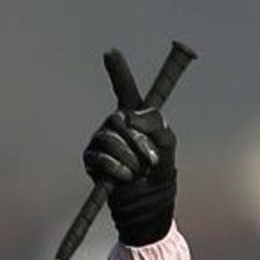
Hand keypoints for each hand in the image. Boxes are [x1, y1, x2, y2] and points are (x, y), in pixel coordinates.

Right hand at [82, 51, 176, 245]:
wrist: (147, 207)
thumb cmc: (159, 175)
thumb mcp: (167, 146)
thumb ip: (156, 124)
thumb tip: (129, 117)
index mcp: (135, 119)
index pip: (125, 90)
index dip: (118, 71)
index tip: (110, 52)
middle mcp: (115, 125)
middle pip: (120, 119)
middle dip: (138, 142)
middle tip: (149, 161)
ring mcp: (101, 141)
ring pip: (111, 139)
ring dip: (130, 159)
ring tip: (136, 172)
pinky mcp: (91, 159)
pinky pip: (102, 157)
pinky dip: (118, 169)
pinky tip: (125, 178)